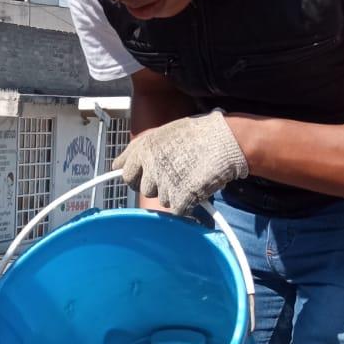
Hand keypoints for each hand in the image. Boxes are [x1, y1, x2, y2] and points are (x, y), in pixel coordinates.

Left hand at [116, 110, 248, 215]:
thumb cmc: (197, 134)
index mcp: (143, 149)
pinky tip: (197, 188)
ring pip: (162, 200)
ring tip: (190, 176)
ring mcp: (164, 183)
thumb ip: (139, 150)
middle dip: (155, 187)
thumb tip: (117, 166)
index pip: (126, 174)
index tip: (146, 177)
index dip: (137, 177)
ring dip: (174, 194)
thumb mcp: (163, 134)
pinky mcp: (180, 197)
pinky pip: (178, 210)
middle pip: (144, 190)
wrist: (225, 140)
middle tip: (172, 178)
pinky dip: (188, 204)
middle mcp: (150, 166)